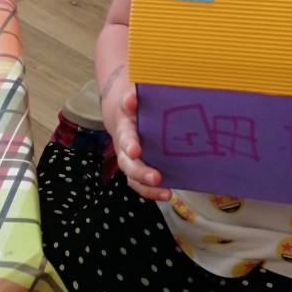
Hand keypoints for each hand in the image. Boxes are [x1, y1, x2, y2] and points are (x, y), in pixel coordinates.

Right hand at [103, 87, 170, 201]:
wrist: (123, 114)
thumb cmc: (135, 106)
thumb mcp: (134, 97)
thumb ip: (133, 97)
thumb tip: (131, 98)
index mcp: (124, 128)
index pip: (125, 135)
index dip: (129, 143)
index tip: (135, 150)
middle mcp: (123, 147)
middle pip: (127, 163)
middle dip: (140, 171)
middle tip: (156, 177)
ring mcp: (129, 160)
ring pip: (133, 177)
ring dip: (147, 186)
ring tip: (165, 191)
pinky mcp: (137, 169)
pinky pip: (141, 185)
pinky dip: (152, 191)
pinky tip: (168, 193)